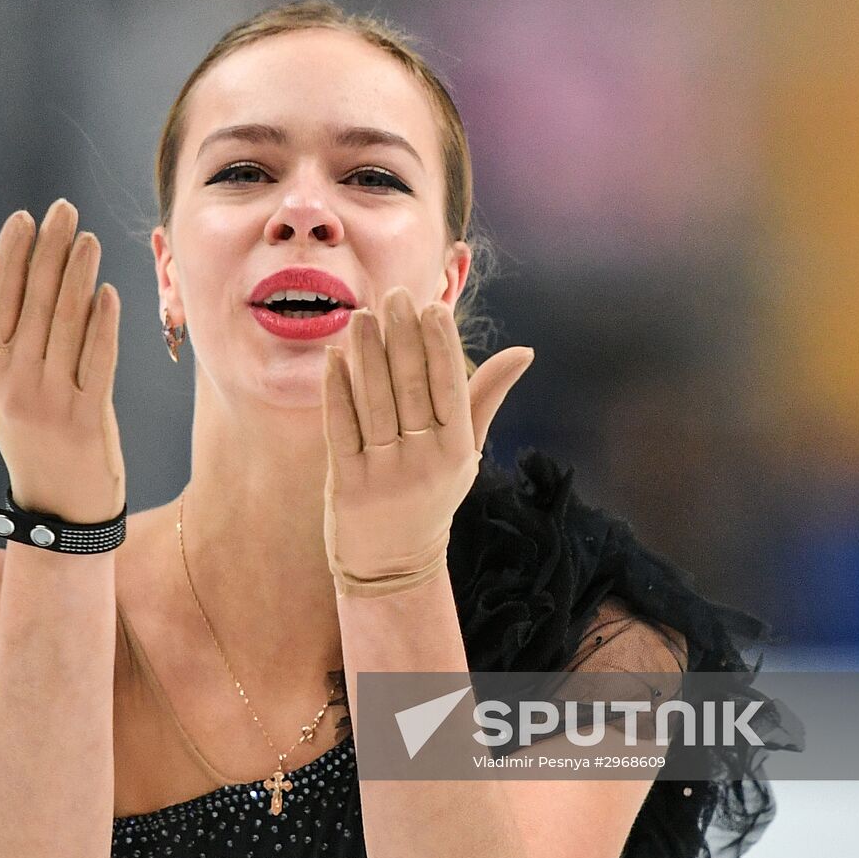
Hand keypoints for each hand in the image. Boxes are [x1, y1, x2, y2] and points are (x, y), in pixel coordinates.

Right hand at [0, 199, 124, 522]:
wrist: (61, 509)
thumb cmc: (32, 434)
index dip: (11, 257)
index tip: (25, 216)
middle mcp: (16, 385)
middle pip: (35, 306)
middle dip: (50, 253)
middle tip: (65, 210)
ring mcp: (51, 403)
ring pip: (66, 328)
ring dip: (78, 279)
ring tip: (89, 239)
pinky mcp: (86, 420)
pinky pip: (96, 365)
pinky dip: (103, 327)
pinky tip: (109, 294)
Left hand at [321, 285, 533, 593]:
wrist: (394, 564)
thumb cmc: (431, 495)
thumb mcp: (465, 453)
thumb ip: (486, 398)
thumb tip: (523, 351)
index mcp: (458, 450)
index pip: (451, 387)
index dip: (441, 345)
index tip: (432, 305)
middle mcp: (425, 462)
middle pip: (412, 388)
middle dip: (402, 337)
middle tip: (394, 294)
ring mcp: (385, 474)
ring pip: (375, 402)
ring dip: (368, 354)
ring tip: (362, 314)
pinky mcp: (348, 485)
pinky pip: (341, 428)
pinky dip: (337, 390)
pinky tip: (335, 357)